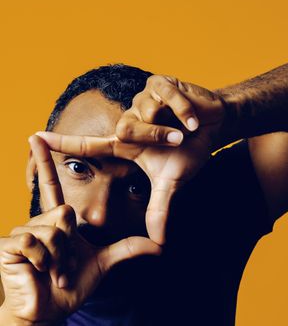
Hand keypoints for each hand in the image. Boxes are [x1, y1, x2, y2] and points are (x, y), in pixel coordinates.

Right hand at [0, 136, 160, 325]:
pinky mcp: (8, 245)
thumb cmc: (69, 288)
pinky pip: (33, 242)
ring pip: (52, 231)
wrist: (46, 313)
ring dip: (59, 258)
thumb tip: (159, 245)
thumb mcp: (102, 264)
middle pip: (64, 215)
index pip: (52, 186)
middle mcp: (38, 221)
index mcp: (56, 221)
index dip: (44, 161)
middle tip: (65, 267)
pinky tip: (37, 271)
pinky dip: (43, 261)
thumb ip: (127, 249)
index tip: (36, 136)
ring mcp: (20, 232)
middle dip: (71, 247)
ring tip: (52, 271)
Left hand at [36, 75, 225, 244]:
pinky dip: (185, 111)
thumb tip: (159, 242)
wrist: (213, 125)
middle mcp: (128, 121)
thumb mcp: (171, 182)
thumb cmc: (188, 150)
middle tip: (178, 141)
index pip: (88, 145)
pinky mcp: (158, 83)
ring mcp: (142, 99)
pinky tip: (193, 118)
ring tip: (186, 128)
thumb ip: (159, 208)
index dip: (63, 143)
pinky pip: (166, 97)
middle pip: (126, 130)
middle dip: (156, 138)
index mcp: (126, 144)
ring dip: (172, 126)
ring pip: (146, 113)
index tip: (35, 139)